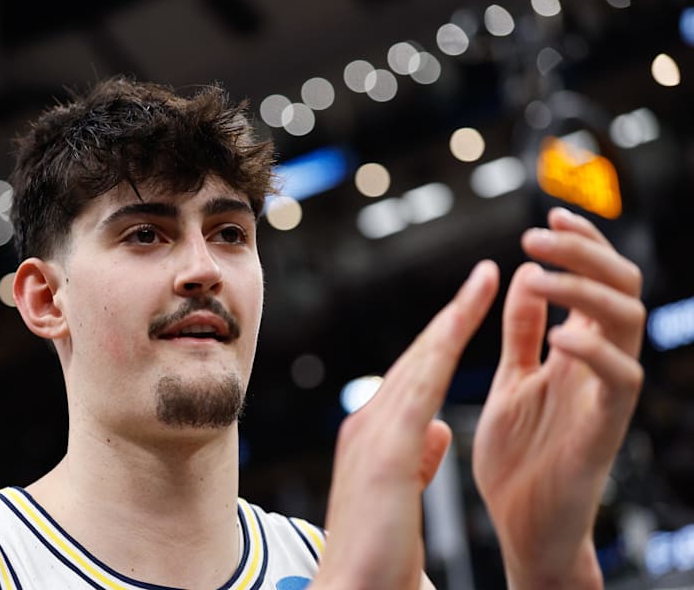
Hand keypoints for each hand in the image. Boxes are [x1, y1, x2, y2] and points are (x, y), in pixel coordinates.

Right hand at [312, 261, 498, 588]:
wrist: (350, 589)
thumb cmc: (376, 557)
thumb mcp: (402, 498)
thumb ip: (416, 460)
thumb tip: (436, 432)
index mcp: (374, 438)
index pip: (416, 377)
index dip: (443, 340)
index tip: (468, 311)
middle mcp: (368, 424)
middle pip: (417, 357)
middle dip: (452, 315)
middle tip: (483, 277)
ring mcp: (372, 432)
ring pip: (421, 359)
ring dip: (454, 316)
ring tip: (484, 281)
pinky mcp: (384, 447)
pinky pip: (423, 382)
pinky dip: (446, 343)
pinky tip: (467, 317)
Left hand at [473, 208, 644, 588]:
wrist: (520, 525)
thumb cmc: (518, 455)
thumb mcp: (512, 377)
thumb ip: (521, 332)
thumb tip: (524, 273)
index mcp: (579, 350)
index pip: (597, 281)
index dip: (581, 244)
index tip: (549, 213)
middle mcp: (600, 365)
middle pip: (622, 288)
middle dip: (586, 253)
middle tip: (537, 233)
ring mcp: (606, 395)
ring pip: (628, 323)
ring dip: (584, 290)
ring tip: (539, 273)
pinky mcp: (604, 430)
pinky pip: (621, 381)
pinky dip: (595, 351)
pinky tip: (561, 336)